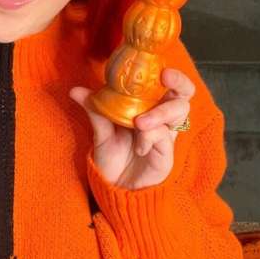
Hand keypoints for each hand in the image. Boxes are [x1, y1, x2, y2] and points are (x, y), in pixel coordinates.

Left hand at [69, 68, 195, 189]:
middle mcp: (162, 120)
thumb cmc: (111, 159)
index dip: (172, 75)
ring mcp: (166, 137)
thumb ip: (94, 110)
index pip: (169, 85)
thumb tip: (75, 90)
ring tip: (139, 122)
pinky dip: (150, 137)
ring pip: (179, 112)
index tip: (162, 68)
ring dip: (160, 112)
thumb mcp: (100, 132)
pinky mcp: (166, 155)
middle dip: (179, 83)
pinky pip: (164, 138)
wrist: (113, 189)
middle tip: (165, 78)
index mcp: (149, 109)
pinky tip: (138, 147)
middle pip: (184, 95)